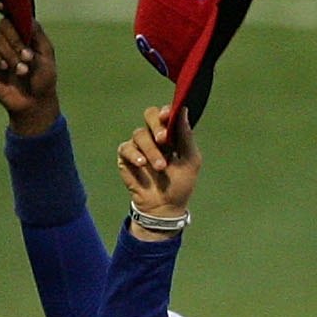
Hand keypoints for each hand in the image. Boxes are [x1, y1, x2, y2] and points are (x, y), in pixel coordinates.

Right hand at [0, 16, 60, 134]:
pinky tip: (4, 67)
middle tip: (27, 58)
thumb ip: (36, 32)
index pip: (10, 12)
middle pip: (4, 24)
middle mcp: (5, 36)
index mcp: (21, 31)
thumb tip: (24, 14)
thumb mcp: (46, 53)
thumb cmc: (42, 78)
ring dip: (10, 54)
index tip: (2, 6)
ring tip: (21, 71)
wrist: (34, 101)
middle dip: (17, 41)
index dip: (5, 5)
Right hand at [116, 104, 201, 229]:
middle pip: (149, 115)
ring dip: (151, 150)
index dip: (166, 112)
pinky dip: (134, 155)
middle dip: (156, 125)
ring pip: (140, 134)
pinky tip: (142, 164)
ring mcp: (139, 145)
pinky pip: (126, 147)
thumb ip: (186, 136)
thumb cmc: (180, 184)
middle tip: (164, 139)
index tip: (168, 115)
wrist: (165, 206)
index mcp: (171, 134)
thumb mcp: (190, 160)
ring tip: (160, 167)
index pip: (166, 115)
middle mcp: (154, 136)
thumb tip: (183, 110)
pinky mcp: (125, 156)